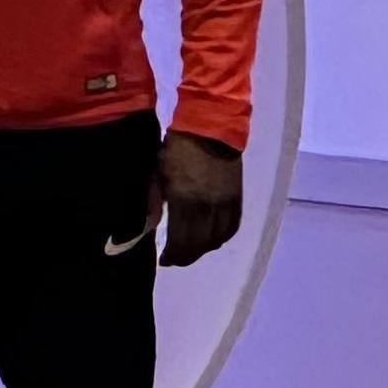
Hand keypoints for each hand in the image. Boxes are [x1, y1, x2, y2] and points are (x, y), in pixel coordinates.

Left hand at [152, 131, 242, 267]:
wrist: (210, 127)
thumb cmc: (177, 149)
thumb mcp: (158, 173)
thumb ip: (154, 202)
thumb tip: (150, 227)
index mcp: (184, 200)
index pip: (180, 241)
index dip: (172, 256)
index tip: (164, 260)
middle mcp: (207, 207)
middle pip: (199, 245)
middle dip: (186, 257)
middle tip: (176, 259)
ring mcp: (225, 204)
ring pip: (217, 240)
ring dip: (203, 249)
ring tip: (191, 249)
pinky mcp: (237, 199)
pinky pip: (232, 227)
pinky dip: (221, 237)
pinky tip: (211, 239)